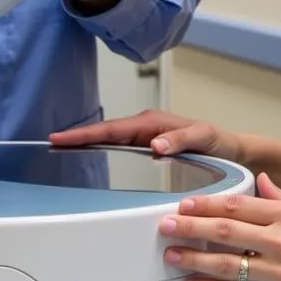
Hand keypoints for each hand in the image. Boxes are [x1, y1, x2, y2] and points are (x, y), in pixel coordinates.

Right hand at [49, 107, 244, 163]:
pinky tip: (90, 157)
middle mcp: (147, 127)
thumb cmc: (218, 141)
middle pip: (106, 132)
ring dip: (87, 142)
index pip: (113, 129)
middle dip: (78, 136)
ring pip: (110, 139)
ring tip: (61, 148)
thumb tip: (155, 145)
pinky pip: (119, 146)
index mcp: (154, 123)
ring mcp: (146, 137)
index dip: (86, 134)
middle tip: (50, 142)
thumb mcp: (203, 138)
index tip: (61, 137)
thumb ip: (181, 140)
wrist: (231, 149)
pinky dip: (100, 148)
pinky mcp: (148, 147)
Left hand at [160, 173, 280, 280]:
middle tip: (166, 223)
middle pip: (226, 231)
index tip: (187, 201)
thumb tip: (261, 181)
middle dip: (191, 226)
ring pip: (226, 262)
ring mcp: (278, 271)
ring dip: (194, 257)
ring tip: (171, 253)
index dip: (210, 203)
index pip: (241, 205)